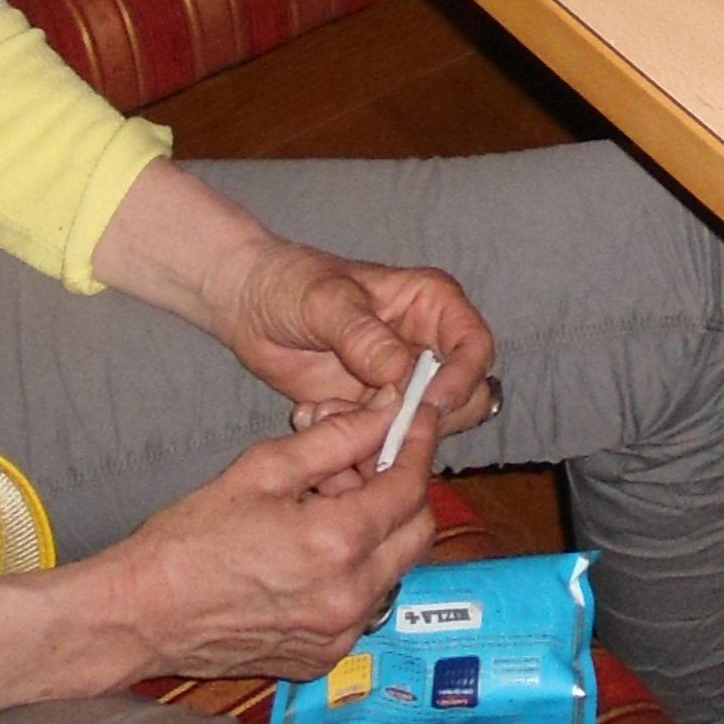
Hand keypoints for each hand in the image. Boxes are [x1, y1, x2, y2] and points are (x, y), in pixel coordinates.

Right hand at [109, 405, 452, 683]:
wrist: (142, 615)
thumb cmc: (190, 539)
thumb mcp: (263, 469)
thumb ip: (336, 437)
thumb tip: (388, 409)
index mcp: (336, 542)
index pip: (410, 485)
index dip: (418, 444)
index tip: (416, 418)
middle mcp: (349, 596)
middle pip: (418, 530)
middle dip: (405, 488)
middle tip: (366, 463)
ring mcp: (339, 634)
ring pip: (394, 568)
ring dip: (379, 531)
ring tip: (327, 506)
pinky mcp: (323, 657)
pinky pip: (365, 604)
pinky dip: (356, 571)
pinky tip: (312, 551)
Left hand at [206, 235, 500, 440]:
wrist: (248, 303)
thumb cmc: (292, 283)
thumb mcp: (326, 302)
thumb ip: (364, 337)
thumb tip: (404, 377)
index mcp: (432, 305)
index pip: (474, 348)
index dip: (463, 379)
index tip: (429, 404)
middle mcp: (426, 346)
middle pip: (462, 398)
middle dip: (420, 418)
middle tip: (369, 419)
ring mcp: (400, 383)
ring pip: (421, 428)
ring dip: (378, 433)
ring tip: (324, 409)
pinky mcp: (371, 411)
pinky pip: (380, 440)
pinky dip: (350, 441)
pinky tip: (310, 412)